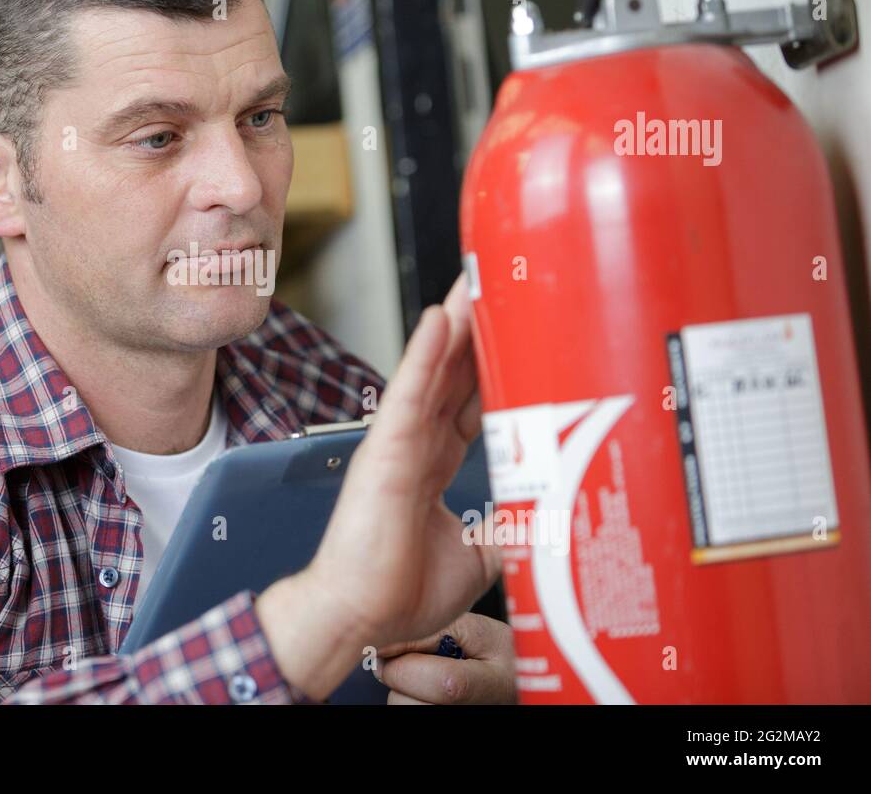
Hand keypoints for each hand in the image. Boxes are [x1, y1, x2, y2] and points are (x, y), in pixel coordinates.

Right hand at [256, 274, 498, 699]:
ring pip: (432, 373)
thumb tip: (543, 524)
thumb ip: (504, 531)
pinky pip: (408, 396)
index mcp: (433, 466)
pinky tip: (439, 320)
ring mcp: (398, 446)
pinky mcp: (384, 455)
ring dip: (453, 325)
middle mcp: (416, 447)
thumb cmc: (397, 592)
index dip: (489, 367)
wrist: (358, 618)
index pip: (468, 404)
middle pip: (452, 375)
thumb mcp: (477, 557)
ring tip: (473, 281)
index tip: (512, 333)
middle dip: (473, 329)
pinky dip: (424, 357)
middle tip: (494, 283)